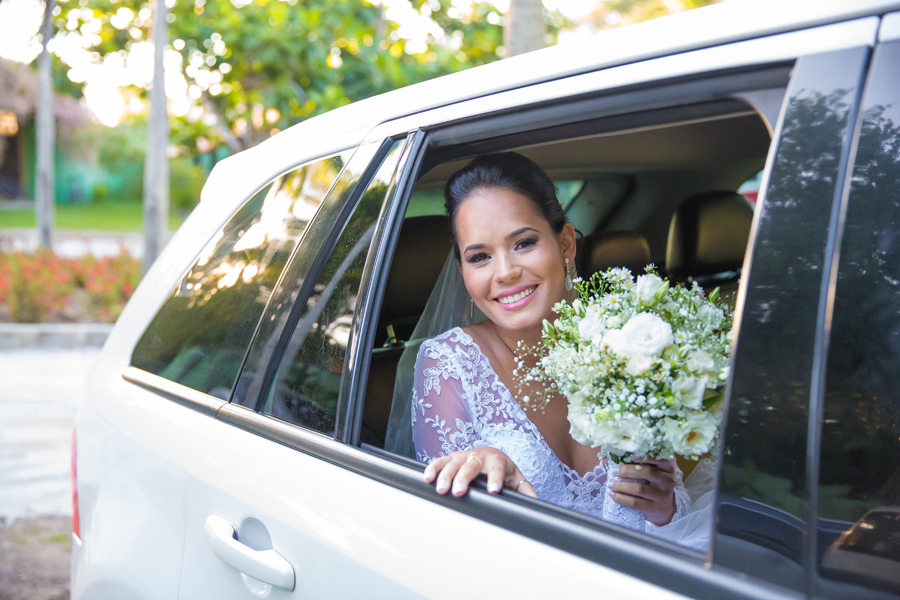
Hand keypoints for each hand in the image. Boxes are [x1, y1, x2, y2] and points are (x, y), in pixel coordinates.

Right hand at [423, 448, 537, 498]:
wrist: (491, 454)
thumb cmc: (504, 470)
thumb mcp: (516, 479)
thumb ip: (525, 491)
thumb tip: (536, 504)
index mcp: (497, 460)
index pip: (497, 468)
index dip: (495, 479)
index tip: (494, 491)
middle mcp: (480, 455)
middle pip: (471, 465)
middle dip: (464, 478)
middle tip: (458, 492)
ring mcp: (464, 455)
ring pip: (453, 463)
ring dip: (446, 475)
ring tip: (441, 489)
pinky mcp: (451, 458)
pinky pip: (440, 461)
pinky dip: (433, 468)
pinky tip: (427, 478)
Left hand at [611, 457, 677, 525]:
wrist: (664, 508)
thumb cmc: (655, 484)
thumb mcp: (656, 472)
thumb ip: (645, 463)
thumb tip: (621, 455)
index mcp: (668, 468)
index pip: (660, 459)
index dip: (647, 457)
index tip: (632, 456)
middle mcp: (668, 481)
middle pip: (648, 472)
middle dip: (627, 471)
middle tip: (613, 471)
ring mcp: (663, 496)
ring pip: (640, 489)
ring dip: (621, 486)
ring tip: (610, 484)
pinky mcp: (655, 508)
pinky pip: (635, 503)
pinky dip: (622, 498)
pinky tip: (613, 495)